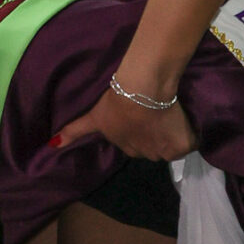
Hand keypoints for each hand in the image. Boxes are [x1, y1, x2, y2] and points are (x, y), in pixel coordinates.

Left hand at [51, 87, 194, 161]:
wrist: (142, 89)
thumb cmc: (115, 100)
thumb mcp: (93, 116)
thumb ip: (74, 131)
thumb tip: (52, 144)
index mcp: (125, 146)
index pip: (135, 145)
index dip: (139, 130)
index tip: (142, 117)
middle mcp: (144, 154)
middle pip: (154, 148)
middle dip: (155, 136)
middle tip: (156, 116)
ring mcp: (163, 152)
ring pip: (172, 147)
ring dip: (173, 135)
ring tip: (172, 117)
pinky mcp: (182, 146)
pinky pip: (191, 142)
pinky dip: (190, 134)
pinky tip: (186, 121)